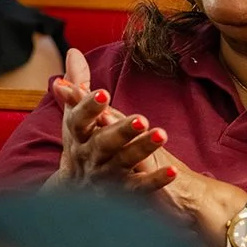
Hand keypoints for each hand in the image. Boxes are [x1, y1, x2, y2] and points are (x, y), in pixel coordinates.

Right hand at [52, 49, 174, 191]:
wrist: (74, 195)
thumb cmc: (80, 143)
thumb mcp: (75, 116)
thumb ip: (77, 86)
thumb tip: (74, 51)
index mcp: (78, 135)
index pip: (80, 119)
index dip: (89, 107)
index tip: (102, 93)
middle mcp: (90, 155)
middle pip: (104, 142)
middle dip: (121, 130)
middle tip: (141, 118)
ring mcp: (106, 175)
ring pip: (123, 162)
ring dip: (142, 149)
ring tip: (161, 134)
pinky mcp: (122, 192)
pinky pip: (140, 188)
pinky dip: (155, 181)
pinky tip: (173, 172)